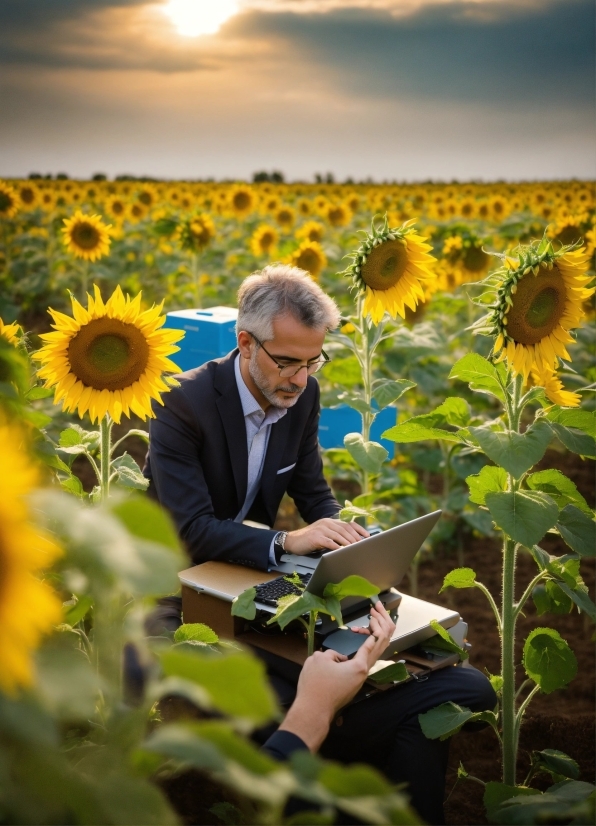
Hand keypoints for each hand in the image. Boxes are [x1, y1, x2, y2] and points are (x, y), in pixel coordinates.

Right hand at [277, 601, 395, 751]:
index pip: (375, 640)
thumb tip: (338, 658)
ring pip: (375, 653)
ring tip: (371, 621)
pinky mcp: (353, 682)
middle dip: (381, 625)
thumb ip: (331, 652)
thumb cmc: (315, 685)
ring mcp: (359, 679)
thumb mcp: (319, 659)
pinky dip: (367, 647)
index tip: (372, 613)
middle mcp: (364, 672)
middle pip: (381, 646)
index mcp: (360, 665)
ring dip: (375, 636)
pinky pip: (366, 660)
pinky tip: (361, 640)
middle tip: (377, 610)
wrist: (313, 710)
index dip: (375, 624)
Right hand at [284, 517, 368, 554]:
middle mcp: (327, 523)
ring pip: (339, 535)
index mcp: (330, 521)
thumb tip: (351, 541)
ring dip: (348, 542)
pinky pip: (329, 542)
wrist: (292, 541)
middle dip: (356, 538)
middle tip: (363, 545)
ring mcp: (321, 529)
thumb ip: (335, 534)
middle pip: (345, 529)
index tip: (368, 536)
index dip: (359, 529)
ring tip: (356, 548)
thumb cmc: (309, 539)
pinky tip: (342, 551)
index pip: (348, 523)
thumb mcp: (323, 533)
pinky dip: (337, 547)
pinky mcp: (316, 537)